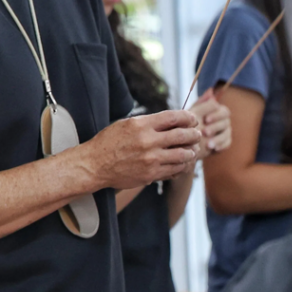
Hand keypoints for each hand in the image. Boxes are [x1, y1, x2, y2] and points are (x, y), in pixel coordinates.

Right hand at [81, 109, 201, 189]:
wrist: (95, 164)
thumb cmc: (109, 142)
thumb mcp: (126, 124)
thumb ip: (148, 122)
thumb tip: (171, 120)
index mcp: (141, 124)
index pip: (173, 117)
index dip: (187, 117)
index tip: (192, 119)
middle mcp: (148, 141)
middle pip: (182, 135)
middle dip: (194, 134)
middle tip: (196, 134)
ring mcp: (151, 159)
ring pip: (183, 154)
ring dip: (191, 151)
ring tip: (191, 150)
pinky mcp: (151, 174)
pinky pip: (175, 169)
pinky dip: (182, 165)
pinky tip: (181, 162)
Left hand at [190, 89, 231, 158]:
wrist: (184, 139)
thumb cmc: (187, 122)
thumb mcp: (191, 112)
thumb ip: (201, 103)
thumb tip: (210, 91)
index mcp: (216, 109)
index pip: (222, 110)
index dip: (215, 114)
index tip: (205, 119)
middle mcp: (223, 119)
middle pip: (226, 121)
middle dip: (215, 127)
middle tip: (205, 132)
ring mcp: (225, 130)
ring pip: (227, 133)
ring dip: (218, 138)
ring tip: (208, 144)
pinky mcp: (224, 141)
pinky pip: (227, 143)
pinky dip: (221, 145)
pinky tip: (213, 148)